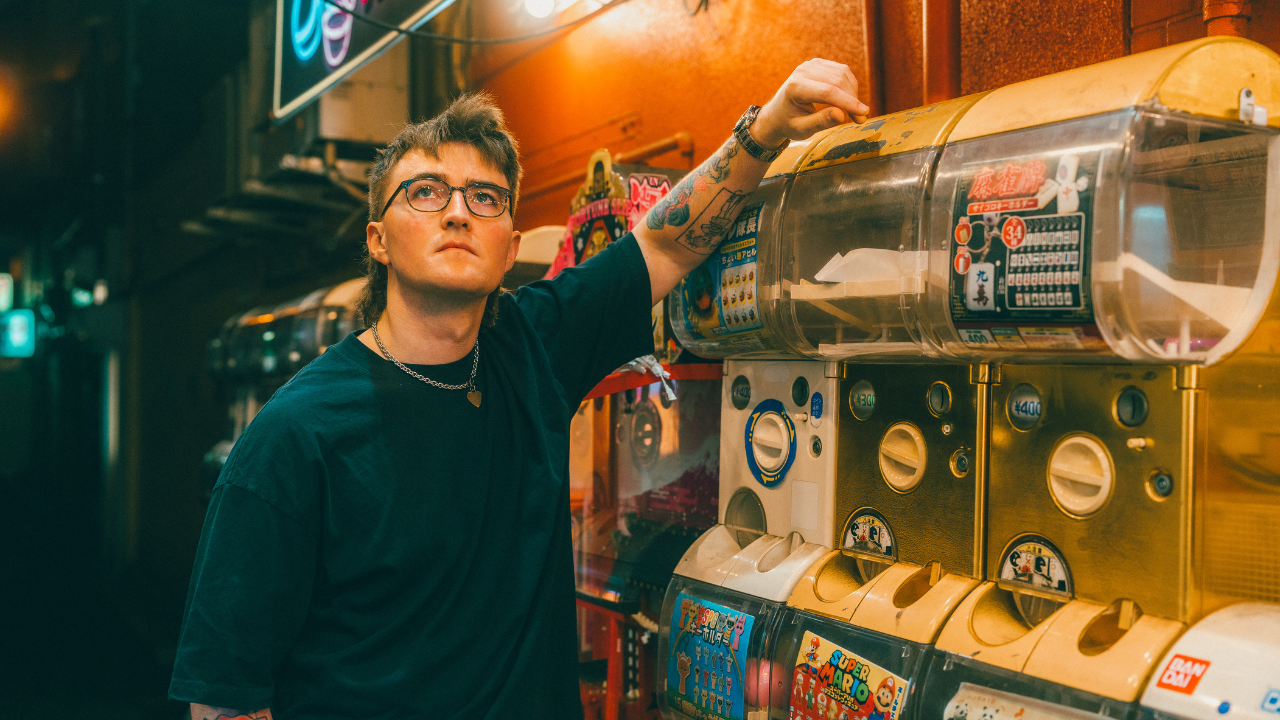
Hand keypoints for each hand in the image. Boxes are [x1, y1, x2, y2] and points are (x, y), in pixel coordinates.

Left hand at [751, 59, 869, 147]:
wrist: (777, 112)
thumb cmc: (789, 123)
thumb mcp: (802, 130)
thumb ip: (821, 122)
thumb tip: (842, 115)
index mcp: (795, 87)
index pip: (827, 91)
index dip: (848, 102)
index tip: (864, 113)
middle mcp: (802, 71)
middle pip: (837, 81)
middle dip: (852, 101)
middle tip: (860, 120)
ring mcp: (811, 64)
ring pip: (843, 75)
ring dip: (853, 94)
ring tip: (853, 113)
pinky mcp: (819, 63)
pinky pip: (842, 71)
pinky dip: (849, 86)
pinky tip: (848, 100)